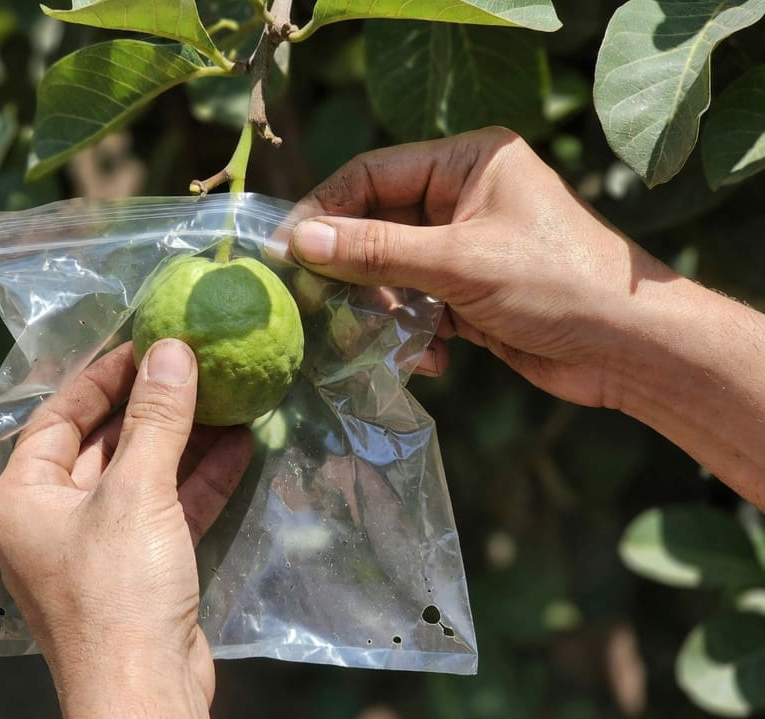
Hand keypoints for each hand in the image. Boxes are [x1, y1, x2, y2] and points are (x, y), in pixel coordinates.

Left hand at [0, 340, 251, 717]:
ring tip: (225, 397)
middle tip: (191, 364)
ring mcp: (96, 547)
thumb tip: (172, 350)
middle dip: (149, 407)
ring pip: (139, 477)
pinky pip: (165, 510)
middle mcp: (51, 520)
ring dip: (182, 440)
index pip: (57, 418)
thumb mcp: (136, 494)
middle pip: (101, 444)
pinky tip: (238, 446)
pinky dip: (198, 480)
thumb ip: (156, 420)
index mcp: (22, 499)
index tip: (145, 345)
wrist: (144, 695)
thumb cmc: (119, 591)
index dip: (101, 378)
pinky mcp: (137, 570)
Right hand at [287, 126, 674, 408]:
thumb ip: (376, 251)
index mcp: (468, 163)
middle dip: (354, 272)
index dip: (326, 211)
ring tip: (389, 341)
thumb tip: (299, 241)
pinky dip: (414, 334)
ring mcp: (464, 248)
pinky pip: (415, 306)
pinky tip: (436, 360)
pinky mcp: (468, 294)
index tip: (286, 251)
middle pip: (376, 227)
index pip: (373, 175)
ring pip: (390, 272)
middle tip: (319, 306)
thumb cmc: (558, 284)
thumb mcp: (460, 262)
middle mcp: (463, 198)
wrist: (631, 350)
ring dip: (384, 311)